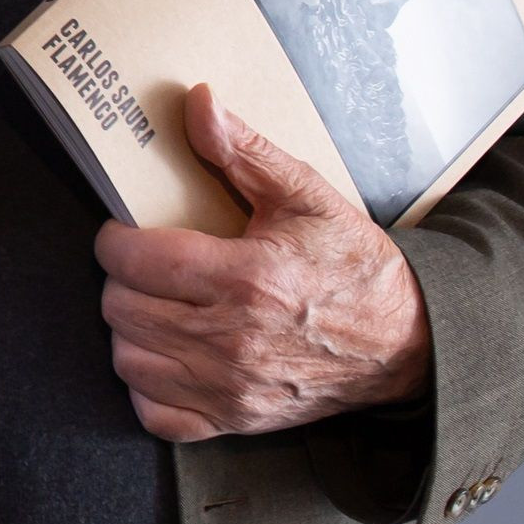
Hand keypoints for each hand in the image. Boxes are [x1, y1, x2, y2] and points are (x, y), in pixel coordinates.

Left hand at [94, 81, 433, 440]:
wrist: (408, 343)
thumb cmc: (354, 266)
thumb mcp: (307, 196)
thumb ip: (246, 150)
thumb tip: (197, 102)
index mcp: (246, 278)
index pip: (133, 261)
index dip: (115, 240)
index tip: (127, 231)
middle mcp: (232, 340)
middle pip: (121, 308)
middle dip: (121, 280)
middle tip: (146, 266)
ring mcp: (232, 388)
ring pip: (128, 359)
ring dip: (130, 329)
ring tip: (155, 305)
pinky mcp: (237, 421)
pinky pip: (156, 414)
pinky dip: (148, 386)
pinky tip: (167, 355)